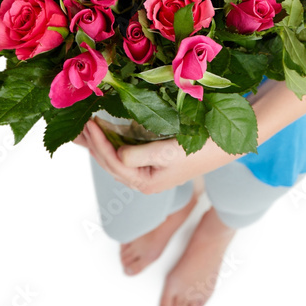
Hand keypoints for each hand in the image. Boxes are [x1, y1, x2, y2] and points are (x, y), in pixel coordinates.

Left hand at [73, 120, 233, 193]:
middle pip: (110, 162)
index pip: (113, 161)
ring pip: (116, 158)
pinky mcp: (154, 161)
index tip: (88, 123)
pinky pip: (126, 153)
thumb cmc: (201, 147)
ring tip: (83, 132)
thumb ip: (140, 155)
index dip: (98, 142)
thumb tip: (118, 153)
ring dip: (99, 144)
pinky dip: (112, 142)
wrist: (228, 143)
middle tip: (77, 125)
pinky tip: (106, 133)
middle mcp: (144, 180)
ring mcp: (149, 172)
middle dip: (92, 144)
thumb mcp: (169, 152)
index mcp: (146, 182)